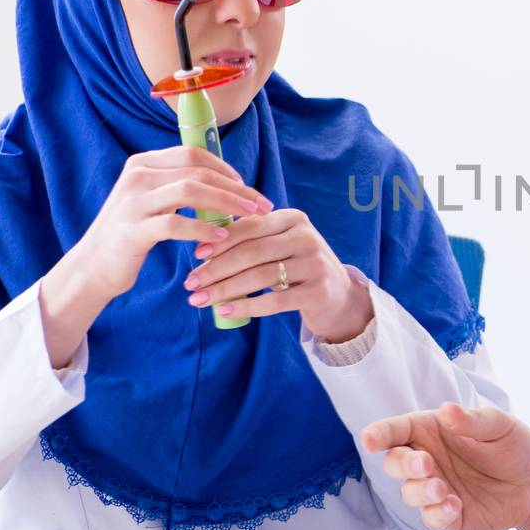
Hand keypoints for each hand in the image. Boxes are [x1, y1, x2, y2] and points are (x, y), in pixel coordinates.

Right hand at [40, 146, 270, 365]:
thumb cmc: (132, 234)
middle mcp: (136, 176)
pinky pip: (175, 224)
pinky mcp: (132, 229)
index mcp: (142, 163)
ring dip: (226, 204)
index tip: (247, 187)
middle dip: (235, 187)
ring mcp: (132, 202)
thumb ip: (178, 185)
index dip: (226, 169)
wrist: (93, 266)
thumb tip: (226, 182)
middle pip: (197, 171)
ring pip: (190, 191)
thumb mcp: (152, 201)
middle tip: (261, 204)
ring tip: (248, 218)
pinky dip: (202, 229)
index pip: (193, 154)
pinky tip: (221, 237)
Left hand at [183, 207, 371, 339]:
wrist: (338, 295)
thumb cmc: (297, 268)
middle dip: (216, 269)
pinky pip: (274, 300)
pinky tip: (225, 311)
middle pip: (251, 252)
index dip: (220, 240)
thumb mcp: (281, 245)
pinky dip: (246, 306)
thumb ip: (252, 240)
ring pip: (259, 276)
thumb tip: (202, 248)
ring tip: (201, 299)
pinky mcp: (318, 291)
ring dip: (225, 289)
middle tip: (191, 283)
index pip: (250, 226)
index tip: (195, 256)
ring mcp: (315, 264)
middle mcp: (306, 237)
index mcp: (293, 218)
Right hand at [360, 403, 529, 529]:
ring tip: (443, 488)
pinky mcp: (447, 516)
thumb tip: (447, 410)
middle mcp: (427, 460)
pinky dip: (438, 514)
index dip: (379, 434)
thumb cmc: (512, 444)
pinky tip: (455, 505)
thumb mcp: (499, 425)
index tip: (369, 439)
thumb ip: (473, 421)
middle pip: (394, 463)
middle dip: (403, 464)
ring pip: (409, 493)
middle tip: (426, 464)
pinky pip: (431, 519)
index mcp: (431, 431)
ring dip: (421, 491)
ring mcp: (434, 489)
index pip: (396, 430)